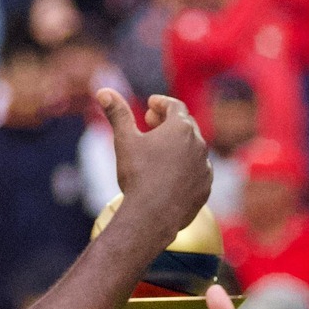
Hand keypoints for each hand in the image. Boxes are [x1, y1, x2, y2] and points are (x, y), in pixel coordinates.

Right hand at [98, 90, 211, 243]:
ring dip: (179, 146)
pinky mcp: (205, 189)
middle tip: (152, 124)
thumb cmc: (138, 175)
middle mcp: (198, 145)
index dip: (161, 103)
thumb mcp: (124, 140)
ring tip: (161, 151)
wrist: (152, 216)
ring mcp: (204, 168)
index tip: (151, 105)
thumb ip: (118, 114)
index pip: (174, 106)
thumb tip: (103, 91)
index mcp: (181, 128)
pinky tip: (172, 175)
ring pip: (193, 150)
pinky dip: (186, 169)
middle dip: (169, 122)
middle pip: (186, 126)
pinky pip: (197, 173)